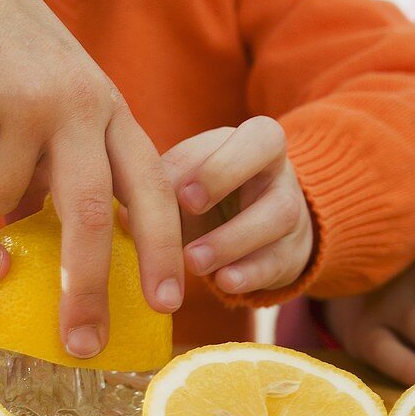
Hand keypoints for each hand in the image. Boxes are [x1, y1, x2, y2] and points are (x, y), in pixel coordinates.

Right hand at [0, 0, 182, 359]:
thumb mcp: (53, 87)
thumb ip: (65, 152)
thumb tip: (56, 230)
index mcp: (105, 104)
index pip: (151, 187)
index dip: (164, 249)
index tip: (167, 303)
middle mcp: (76, 104)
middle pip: (94, 217)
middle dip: (88, 291)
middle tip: (82, 344)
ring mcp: (25, 100)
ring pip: (0, 199)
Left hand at [162, 117, 313, 293]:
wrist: (257, 231)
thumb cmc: (210, 198)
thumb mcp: (188, 184)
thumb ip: (161, 191)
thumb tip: (123, 216)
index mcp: (250, 140)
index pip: (244, 133)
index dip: (214, 158)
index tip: (181, 192)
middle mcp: (275, 166)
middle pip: (267, 153)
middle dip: (223, 176)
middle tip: (188, 206)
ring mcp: (291, 209)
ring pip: (277, 215)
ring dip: (231, 240)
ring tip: (193, 261)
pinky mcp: (292, 253)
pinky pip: (277, 261)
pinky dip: (249, 274)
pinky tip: (224, 282)